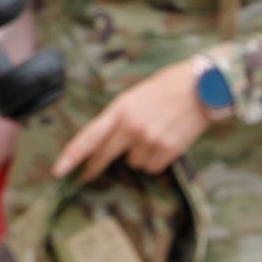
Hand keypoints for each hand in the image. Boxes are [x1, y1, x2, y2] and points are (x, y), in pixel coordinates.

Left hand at [53, 56, 218, 180]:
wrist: (203, 86)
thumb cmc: (167, 87)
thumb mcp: (135, 96)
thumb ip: (119, 118)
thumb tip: (105, 142)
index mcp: (120, 109)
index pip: (90, 136)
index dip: (72, 156)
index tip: (58, 171)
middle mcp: (132, 126)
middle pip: (104, 155)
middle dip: (94, 166)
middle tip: (87, 175)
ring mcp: (150, 139)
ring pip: (133, 163)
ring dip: (139, 155)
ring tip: (154, 134)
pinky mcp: (168, 150)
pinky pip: (153, 167)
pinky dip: (156, 160)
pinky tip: (165, 141)